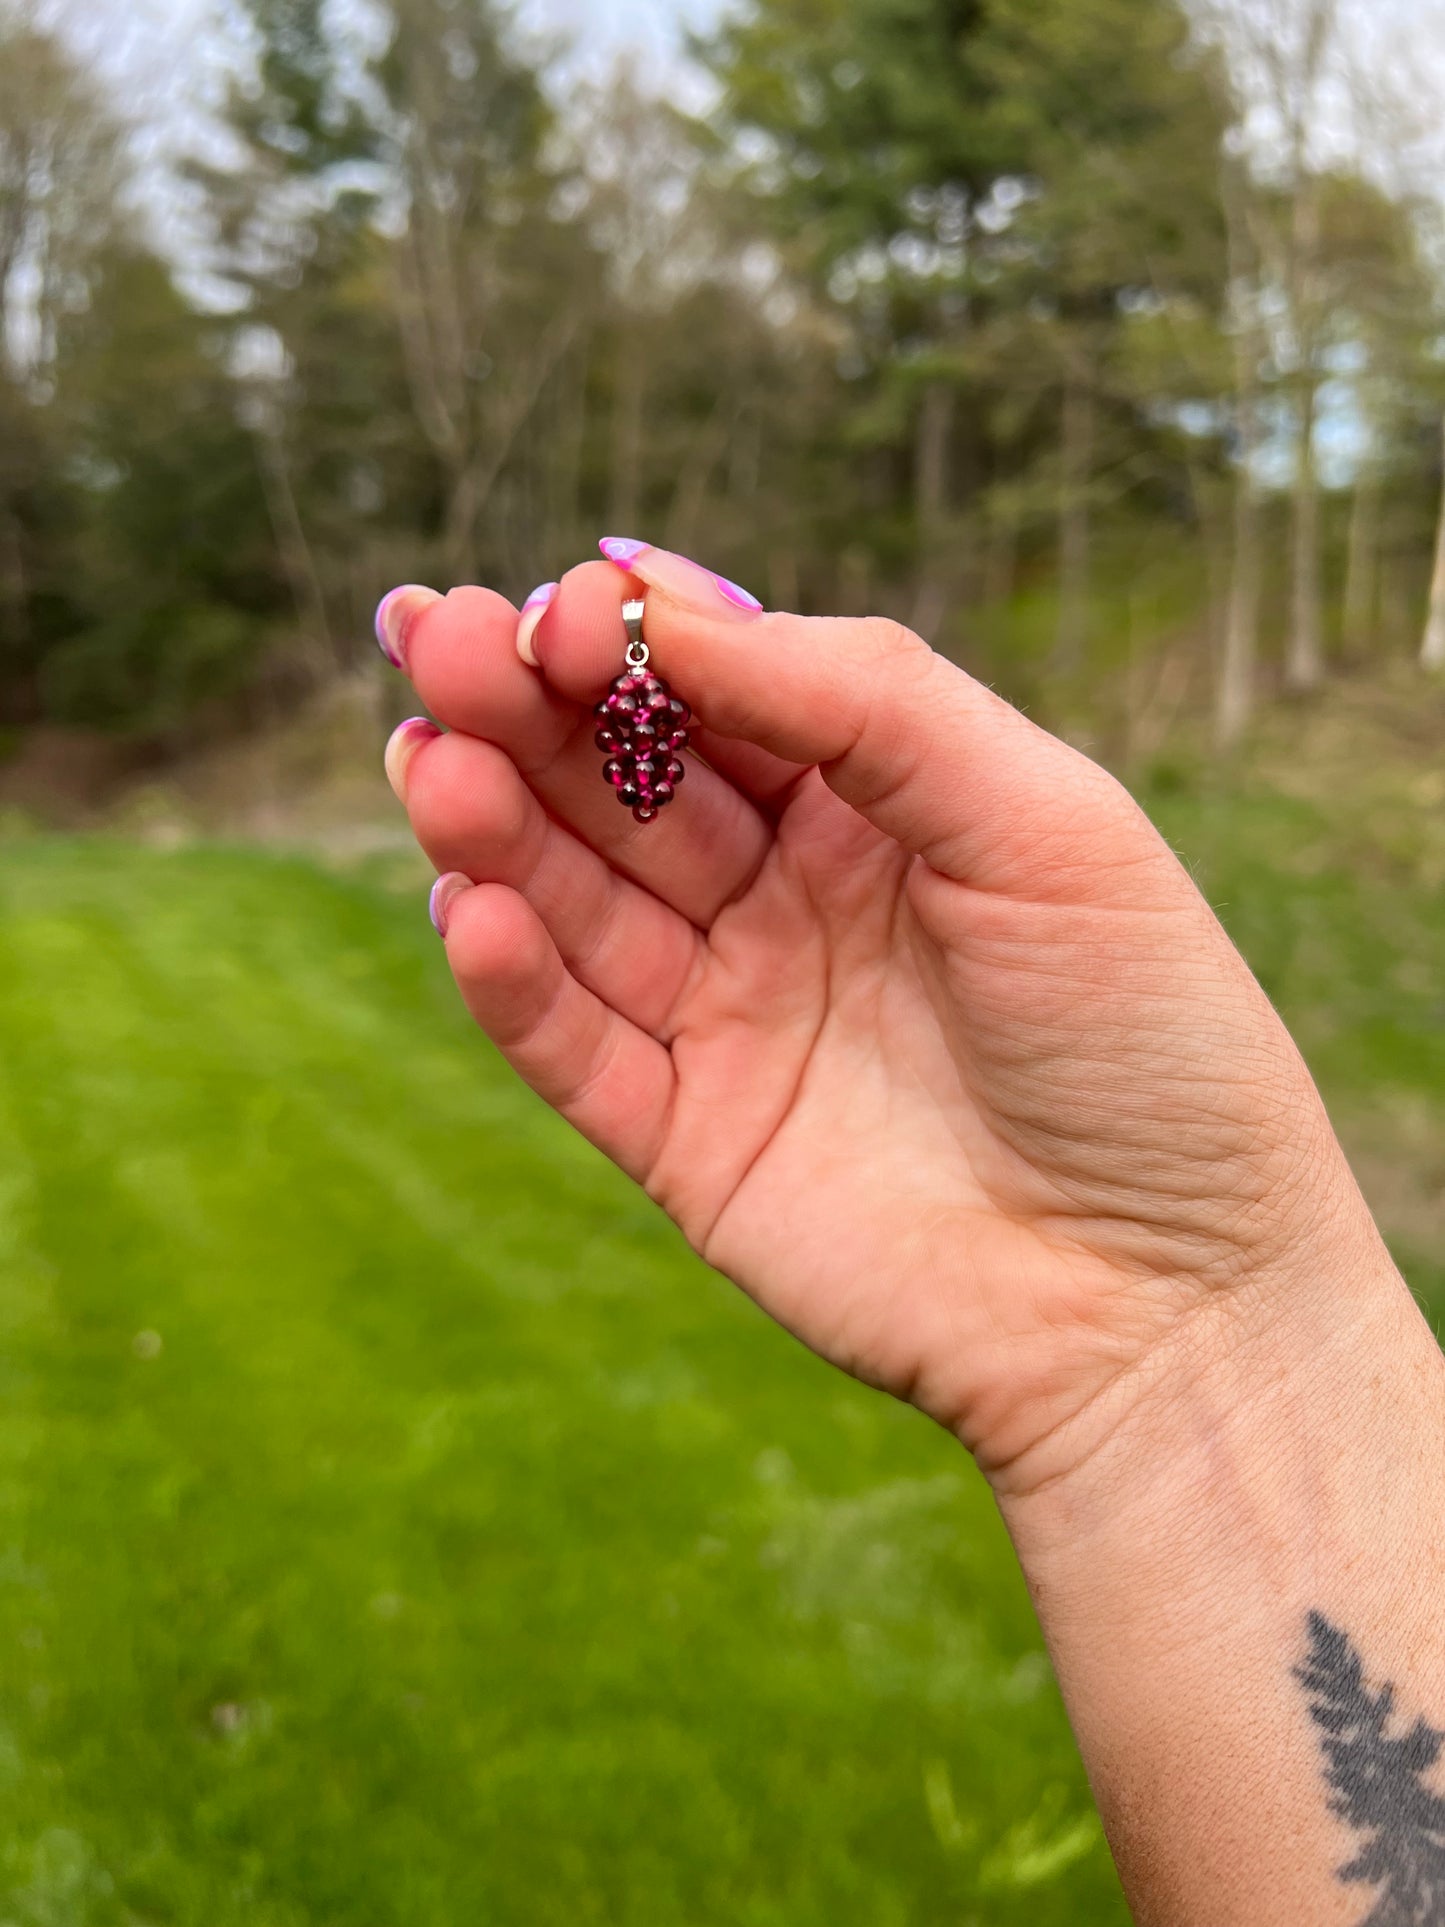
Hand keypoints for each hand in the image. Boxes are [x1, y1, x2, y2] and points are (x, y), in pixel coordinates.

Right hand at [379, 546, 1384, 1493]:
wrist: (1173, 1302)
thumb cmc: (1148, 1043)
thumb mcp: (1045, 822)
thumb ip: (865, 697)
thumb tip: (663, 600)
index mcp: (884, 808)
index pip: (722, 692)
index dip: (632, 639)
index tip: (562, 608)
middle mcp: (794, 902)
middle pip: (626, 783)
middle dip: (528, 707)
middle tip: (437, 640)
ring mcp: (736, 1020)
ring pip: (578, 904)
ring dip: (495, 827)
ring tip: (429, 761)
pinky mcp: (690, 1141)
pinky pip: (577, 1049)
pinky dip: (514, 981)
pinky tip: (468, 908)